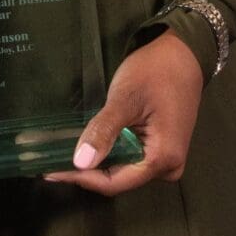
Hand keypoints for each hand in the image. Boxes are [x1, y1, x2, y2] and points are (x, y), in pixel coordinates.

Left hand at [44, 27, 205, 195]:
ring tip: (66, 153)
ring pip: (125, 169)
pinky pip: (132, 158)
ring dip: (98, 161)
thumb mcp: (125, 98)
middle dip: (88, 171)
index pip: (114, 182)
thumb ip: (104, 131)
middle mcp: (168, 167)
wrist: (184, 53)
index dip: (82, 178)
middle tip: (53, 160)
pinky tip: (92, 144)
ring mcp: (167, 158)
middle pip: (120, 178)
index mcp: (162, 159)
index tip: (51, 170)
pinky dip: (111, 152)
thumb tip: (80, 162)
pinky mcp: (162, 148)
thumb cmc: (155, 72)